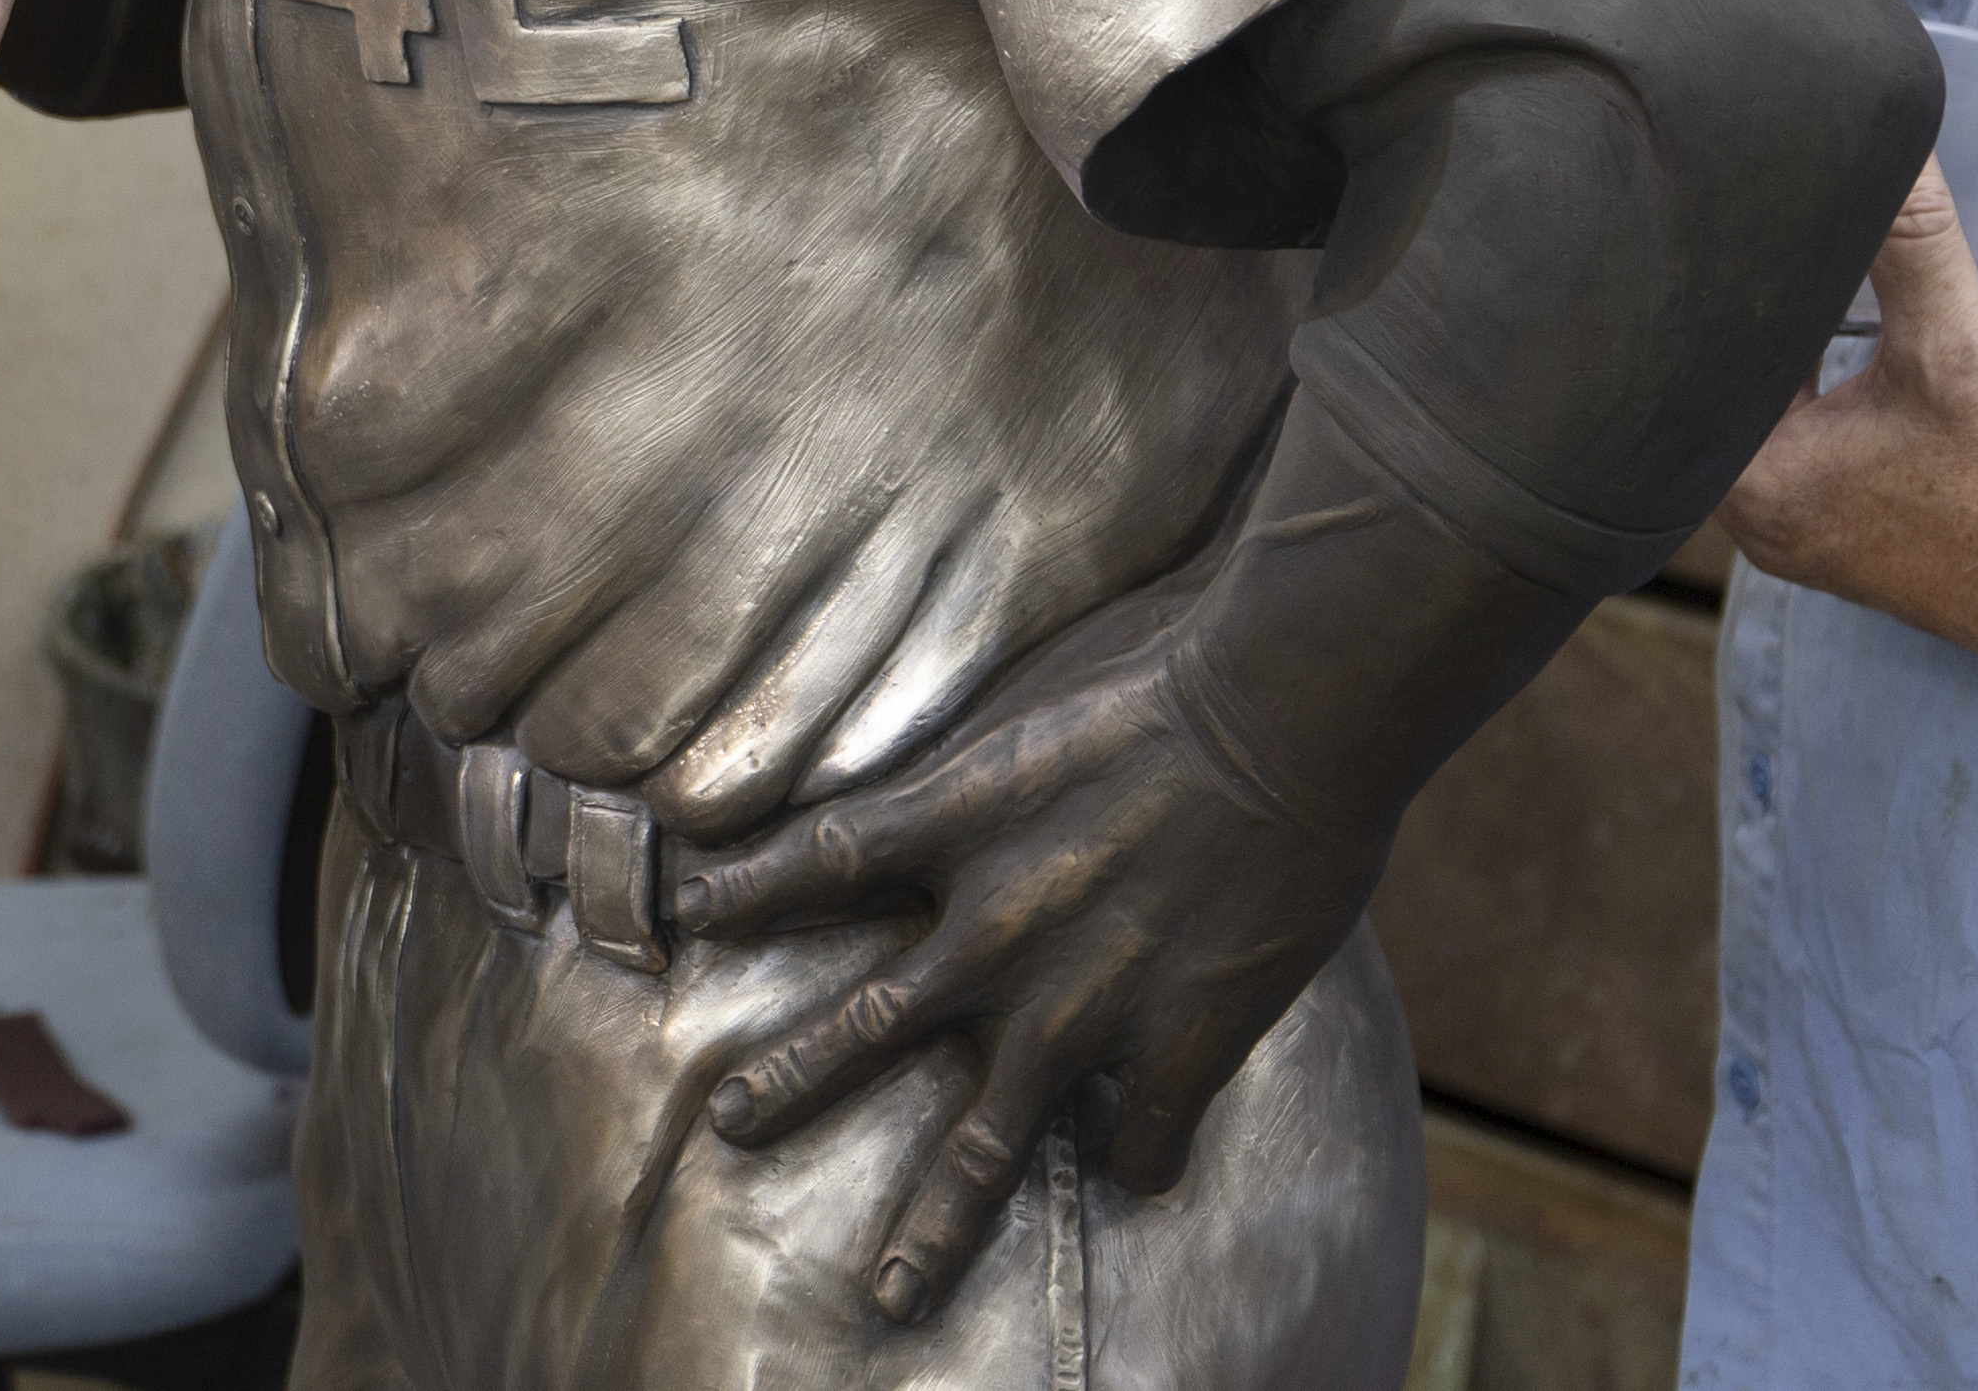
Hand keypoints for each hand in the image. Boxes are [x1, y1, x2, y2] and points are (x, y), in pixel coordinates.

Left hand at [673, 602, 1389, 1329]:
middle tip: (731, 1125)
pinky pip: (1137, 1145)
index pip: (819, 860)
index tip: (688, 913)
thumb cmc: (1179, 681)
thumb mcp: (1040, 707)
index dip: (748, 889)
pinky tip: (1135, 1170)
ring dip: (933, 1229)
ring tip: (890, 1296)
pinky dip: (1134, 1164)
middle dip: (794, 1081)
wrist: (1288, 714)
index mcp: (960, 822)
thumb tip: (958, 791)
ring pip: (986, 1144)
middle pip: (869, 1024)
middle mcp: (997, 926)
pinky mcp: (1176, 1042)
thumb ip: (989, 770)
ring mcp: (1082, 1001)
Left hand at [1718, 160, 1977, 696]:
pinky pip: (1807, 444)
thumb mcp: (1960, 347)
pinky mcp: (1852, 533)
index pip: (1689, 368)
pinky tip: (1849, 340)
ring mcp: (1805, 533)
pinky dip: (1821, 392)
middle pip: (1723, 390)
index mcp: (1752, 489)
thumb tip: (1890, 146)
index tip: (1720, 227)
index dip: (1702, 295)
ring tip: (1808, 276)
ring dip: (1788, 351)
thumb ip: (1912, 239)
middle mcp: (1758, 523)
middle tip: (1765, 237)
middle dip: (1751, 318)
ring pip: (1765, 415)